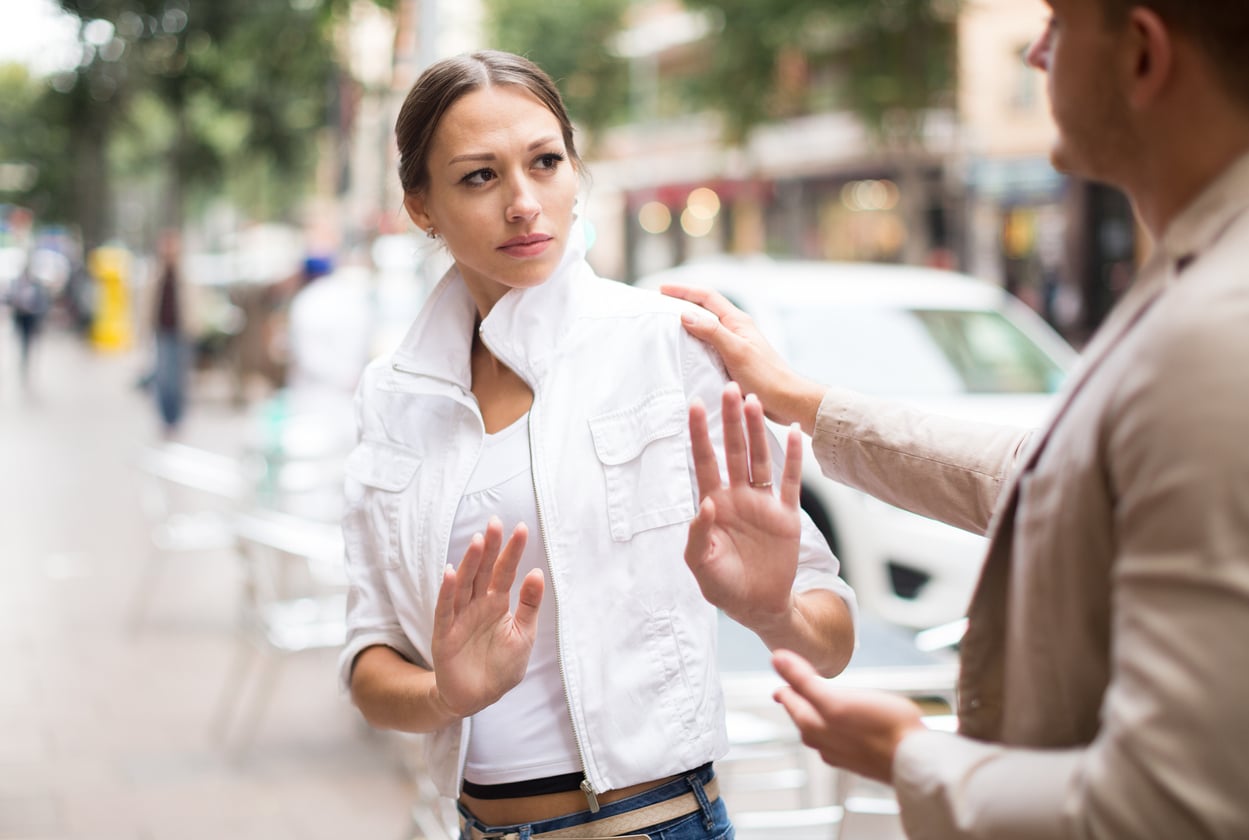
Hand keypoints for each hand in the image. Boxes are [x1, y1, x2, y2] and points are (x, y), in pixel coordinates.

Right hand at [430, 518, 543, 718]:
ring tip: (478, 541)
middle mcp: (477, 605)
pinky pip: (445, 609)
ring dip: (469, 563)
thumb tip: (537, 572)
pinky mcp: (444, 634)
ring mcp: (459, 617)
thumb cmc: (502, 665)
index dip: (512, 551)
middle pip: (483, 571)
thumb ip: (529, 605)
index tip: (522, 528)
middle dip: (490, 547)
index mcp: (497, 603)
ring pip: (464, 584)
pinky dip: (447, 591)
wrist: (480, 697)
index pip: (505, 571)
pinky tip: (451, 571)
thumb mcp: (523, 635)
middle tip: (495, 522)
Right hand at [662, 284, 820, 431]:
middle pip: (706, 308)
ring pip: (707, 326)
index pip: (707, 296)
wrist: (787, 400)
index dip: (684, 290)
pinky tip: (684, 351)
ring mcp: (735, 344)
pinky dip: (694, 342)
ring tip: (666, 325)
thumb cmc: (765, 376)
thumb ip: (712, 331)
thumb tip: (685, 314)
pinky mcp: (733, 360)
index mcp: (738, 321)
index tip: (661, 290)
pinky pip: (708, 344)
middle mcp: (736, 329)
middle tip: (660, 305)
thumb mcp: (736, 351)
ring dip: (687, 322)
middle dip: (683, 302)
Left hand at [685, 382, 803, 631]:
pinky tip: (796, 434)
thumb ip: (699, 535)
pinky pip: (791, 482)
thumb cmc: (723, 586)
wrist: (757, 605)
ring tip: (755, 402)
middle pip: (733, 451)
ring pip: (760, 459)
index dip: (699, 434)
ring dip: (757, 431)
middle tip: (730, 388)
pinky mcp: (786, 515)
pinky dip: (794, 459)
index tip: (694, 405)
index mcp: (714, 504)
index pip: (704, 461)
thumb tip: (706, 503)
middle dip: (731, 421)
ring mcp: (763, 503)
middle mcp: (738, 496)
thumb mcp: (701, 565)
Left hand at [772, 649, 925, 783]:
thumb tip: (775, 659)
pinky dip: (833, 723)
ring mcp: (840, 752)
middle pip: (801, 714)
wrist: (915, 760)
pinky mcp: (859, 757)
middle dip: (796, 696)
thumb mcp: (836, 700)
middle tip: (792, 681)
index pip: (788, 697)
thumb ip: (804, 681)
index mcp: (811, 726)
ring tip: (814, 697)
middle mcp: (821, 742)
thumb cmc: (880, 727)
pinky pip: (837, 736)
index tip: (780, 661)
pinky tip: (842, 722)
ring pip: (819, 727)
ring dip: (814, 710)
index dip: (785, 677)